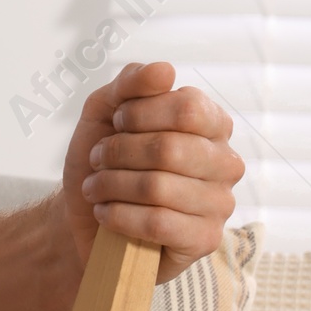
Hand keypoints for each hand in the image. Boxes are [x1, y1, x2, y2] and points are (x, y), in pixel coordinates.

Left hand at [61, 62, 243, 281]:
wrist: (85, 215)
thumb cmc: (104, 160)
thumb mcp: (105, 111)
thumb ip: (131, 83)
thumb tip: (165, 70)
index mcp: (211, 124)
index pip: (188, 107)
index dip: (139, 113)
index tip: (116, 122)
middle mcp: (225, 162)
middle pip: (169, 148)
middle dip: (118, 152)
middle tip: (98, 159)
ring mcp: (220, 203)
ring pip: (158, 187)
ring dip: (111, 185)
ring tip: (96, 187)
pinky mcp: (205, 240)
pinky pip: (158, 223)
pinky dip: (118, 216)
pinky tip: (106, 213)